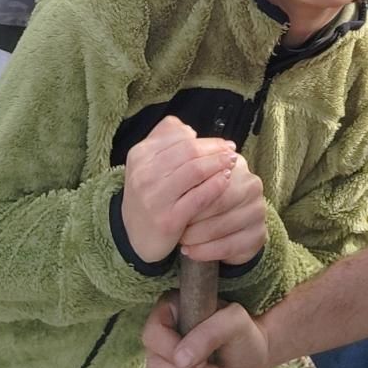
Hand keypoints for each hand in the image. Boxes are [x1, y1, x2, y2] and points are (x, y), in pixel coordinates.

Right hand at [122, 116, 235, 263]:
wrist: (134, 236)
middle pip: (189, 151)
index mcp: (140, 154)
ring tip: (232, 162)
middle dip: (215, 149)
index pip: (179, 137)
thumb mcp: (147, 163)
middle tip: (232, 150)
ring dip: (218, 164)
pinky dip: (216, 185)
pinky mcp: (168, 219)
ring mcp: (155, 197)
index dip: (205, 138)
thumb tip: (190, 131)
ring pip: (195, 171)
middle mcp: (144, 174)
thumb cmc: (149, 194)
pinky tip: (226, 181)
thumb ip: (165, 140)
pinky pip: (199, 197)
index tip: (221, 143)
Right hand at [142, 295, 270, 367]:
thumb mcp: (235, 323)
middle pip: (155, 367)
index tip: (203, 361)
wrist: (252, 358)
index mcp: (172, 310)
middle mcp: (162, 335)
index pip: (152, 335)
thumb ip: (210, 333)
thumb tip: (180, 360)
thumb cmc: (245, 334)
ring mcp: (162, 361)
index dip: (173, 353)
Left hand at [180, 154, 265, 265]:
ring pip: (223, 226)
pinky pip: (229, 246)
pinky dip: (206, 251)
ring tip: (180, 240)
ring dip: (197, 236)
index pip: (211, 178)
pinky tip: (190, 252)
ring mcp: (259, 211)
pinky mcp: (259, 235)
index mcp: (236, 165)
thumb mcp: (197, 185)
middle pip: (219, 202)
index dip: (190, 194)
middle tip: (174, 226)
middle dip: (193, 216)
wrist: (227, 228)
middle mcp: (252, 186)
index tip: (171, 205)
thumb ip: (188, 178)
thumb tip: (171, 178)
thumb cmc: (204, 202)